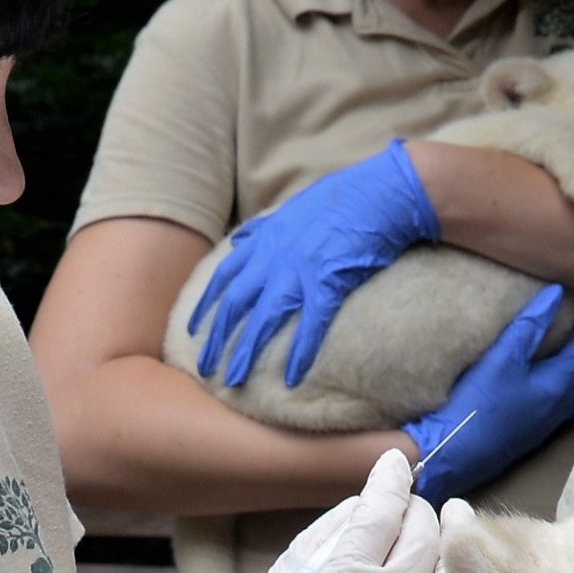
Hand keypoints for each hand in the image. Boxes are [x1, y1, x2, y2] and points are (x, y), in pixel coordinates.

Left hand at [188, 141, 438, 387]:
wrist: (379, 192)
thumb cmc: (343, 198)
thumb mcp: (293, 207)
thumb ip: (265, 227)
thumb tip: (241, 237)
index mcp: (266, 239)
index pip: (225, 277)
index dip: (207, 305)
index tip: (194, 330)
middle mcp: (275, 257)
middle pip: (235, 304)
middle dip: (217, 338)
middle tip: (204, 367)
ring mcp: (299, 271)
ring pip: (263, 319)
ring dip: (246, 352)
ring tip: (234, 380)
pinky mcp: (328, 284)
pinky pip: (310, 325)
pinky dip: (300, 353)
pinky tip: (292, 379)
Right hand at [404, 285, 573, 502]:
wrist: (451, 454)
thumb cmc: (477, 405)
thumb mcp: (501, 359)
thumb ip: (529, 326)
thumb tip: (557, 293)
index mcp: (559, 385)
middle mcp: (561, 408)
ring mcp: (546, 426)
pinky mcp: (530, 436)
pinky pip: (563, 411)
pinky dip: (570, 393)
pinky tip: (555, 388)